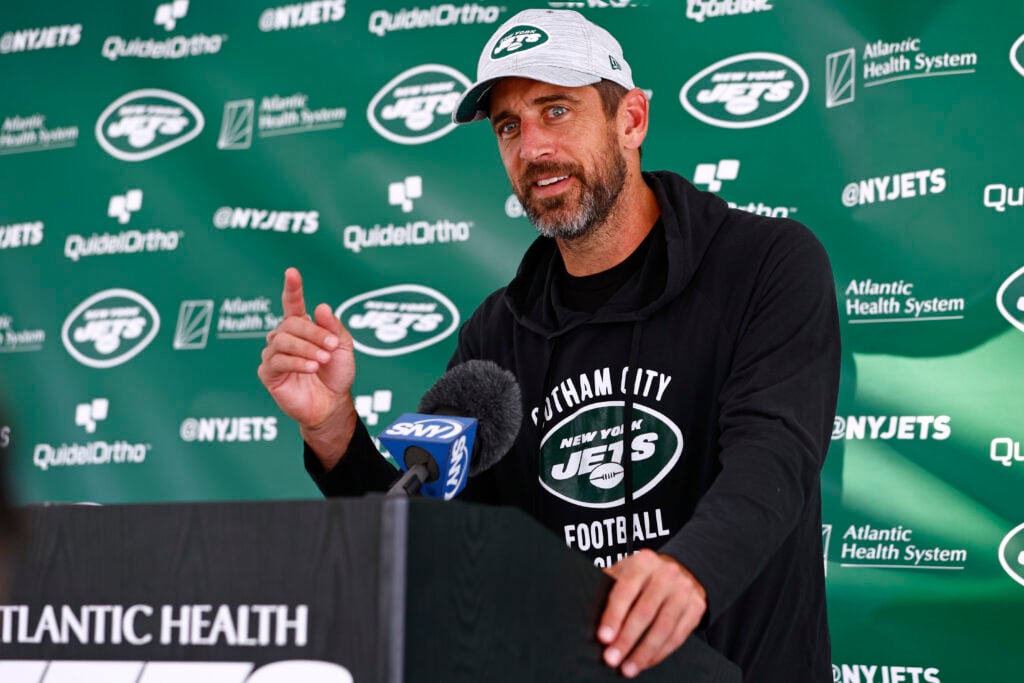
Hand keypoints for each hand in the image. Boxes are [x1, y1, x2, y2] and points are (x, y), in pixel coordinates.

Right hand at [257, 267, 356, 466]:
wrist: (333, 404)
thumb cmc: (337, 374)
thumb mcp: (343, 347)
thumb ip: (333, 327)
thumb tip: (320, 306)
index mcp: (302, 328)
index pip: (293, 304)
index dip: (293, 289)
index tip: (292, 272)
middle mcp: (285, 338)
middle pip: (291, 324)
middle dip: (313, 333)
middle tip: (331, 346)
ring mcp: (274, 355)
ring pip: (282, 341)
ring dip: (306, 348)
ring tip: (322, 360)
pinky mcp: (268, 373)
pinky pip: (276, 361)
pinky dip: (296, 362)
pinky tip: (311, 367)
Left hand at [597, 549, 706, 678]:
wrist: (681, 569)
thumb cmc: (644, 576)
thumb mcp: (627, 571)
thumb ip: (611, 587)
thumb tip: (589, 615)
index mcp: (643, 562)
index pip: (625, 591)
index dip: (613, 616)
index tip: (604, 637)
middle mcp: (666, 574)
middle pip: (644, 612)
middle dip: (626, 640)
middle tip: (612, 658)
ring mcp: (684, 591)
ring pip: (663, 628)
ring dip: (643, 652)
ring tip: (628, 668)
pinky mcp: (696, 607)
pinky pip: (677, 636)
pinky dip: (660, 653)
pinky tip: (646, 662)